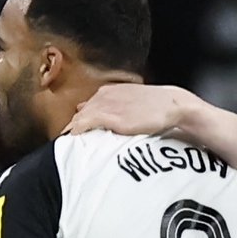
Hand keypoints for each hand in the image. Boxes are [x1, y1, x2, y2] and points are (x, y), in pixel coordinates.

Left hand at [67, 80, 189, 140]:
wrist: (171, 104)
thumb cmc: (154, 106)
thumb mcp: (130, 102)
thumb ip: (114, 108)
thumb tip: (98, 113)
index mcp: (108, 92)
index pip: (85, 108)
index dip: (77, 122)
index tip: (72, 135)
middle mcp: (104, 96)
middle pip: (79, 114)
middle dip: (72, 127)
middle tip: (65, 143)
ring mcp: (107, 105)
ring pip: (80, 118)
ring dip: (72, 130)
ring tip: (66, 144)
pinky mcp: (111, 116)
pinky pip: (86, 122)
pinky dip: (78, 129)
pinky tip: (73, 137)